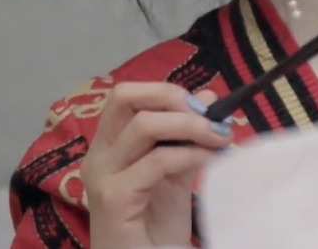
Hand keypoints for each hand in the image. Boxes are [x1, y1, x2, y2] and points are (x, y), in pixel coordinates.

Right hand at [82, 83, 234, 248]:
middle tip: (209, 116)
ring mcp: (102, 176)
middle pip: (123, 98)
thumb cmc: (157, 226)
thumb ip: (188, 136)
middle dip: (172, 97)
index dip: (165, 92)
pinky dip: (190, 154)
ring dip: (190, 125)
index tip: (205, 105)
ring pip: (143, 125)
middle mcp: (98, 156)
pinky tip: (209, 160)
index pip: (125, 96)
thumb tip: (208, 96)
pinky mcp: (113, 198)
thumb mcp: (177, 172)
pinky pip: (157, 161)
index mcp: (109, 146)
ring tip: (219, 137)